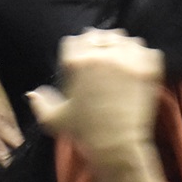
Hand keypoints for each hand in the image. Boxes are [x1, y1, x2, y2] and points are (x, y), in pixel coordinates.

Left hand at [0, 62, 23, 164]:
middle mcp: (1, 125)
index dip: (8, 169)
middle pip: (17, 147)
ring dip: (22, 152)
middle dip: (21, 162)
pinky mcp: (14, 113)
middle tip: (22, 175)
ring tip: (24, 165)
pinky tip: (19, 147)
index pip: (1, 154)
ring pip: (21, 139)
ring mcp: (10, 118)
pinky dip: (20, 140)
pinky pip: (20, 131)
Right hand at [28, 29, 164, 163]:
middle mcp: (101, 54)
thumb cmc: (84, 133)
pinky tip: (139, 69)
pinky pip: (147, 50)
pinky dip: (144, 57)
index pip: (75, 41)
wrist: (117, 146)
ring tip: (123, 63)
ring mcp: (127, 58)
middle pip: (100, 36)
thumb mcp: (54, 119)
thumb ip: (41, 103)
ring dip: (123, 48)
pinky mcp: (147, 67)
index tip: (84, 58)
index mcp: (76, 61)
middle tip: (104, 61)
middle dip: (100, 45)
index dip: (78, 49)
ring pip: (125, 40)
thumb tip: (33, 93)